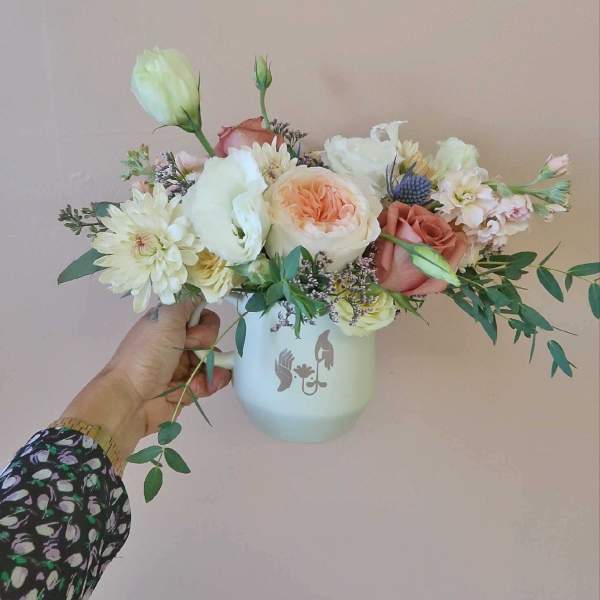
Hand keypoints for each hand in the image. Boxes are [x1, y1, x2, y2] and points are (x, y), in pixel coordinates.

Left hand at [61, 302, 230, 461]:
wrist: (131, 399)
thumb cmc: (146, 355)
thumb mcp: (165, 318)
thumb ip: (187, 301)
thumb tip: (202, 289)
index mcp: (169, 324)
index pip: (201, 314)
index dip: (201, 322)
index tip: (189, 329)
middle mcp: (178, 342)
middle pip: (210, 337)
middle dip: (206, 345)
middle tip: (188, 351)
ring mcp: (184, 366)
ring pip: (215, 360)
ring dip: (212, 367)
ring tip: (198, 376)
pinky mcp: (190, 387)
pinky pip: (213, 381)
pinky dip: (211, 383)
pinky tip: (201, 387)